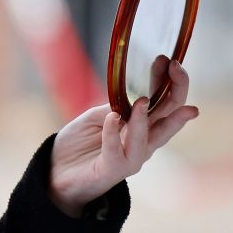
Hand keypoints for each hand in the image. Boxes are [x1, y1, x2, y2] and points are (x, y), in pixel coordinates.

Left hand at [48, 59, 198, 216]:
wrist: (56, 172)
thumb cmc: (79, 144)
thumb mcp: (96, 116)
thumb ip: (115, 107)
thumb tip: (130, 98)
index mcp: (142, 127)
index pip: (165, 103)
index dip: (170, 81)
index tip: (169, 60)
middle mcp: (143, 142)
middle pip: (169, 118)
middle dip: (176, 91)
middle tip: (175, 67)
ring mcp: (130, 158)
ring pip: (146, 139)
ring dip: (144, 118)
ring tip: (142, 100)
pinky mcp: (111, 170)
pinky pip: (116, 152)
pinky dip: (113, 134)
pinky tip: (112, 118)